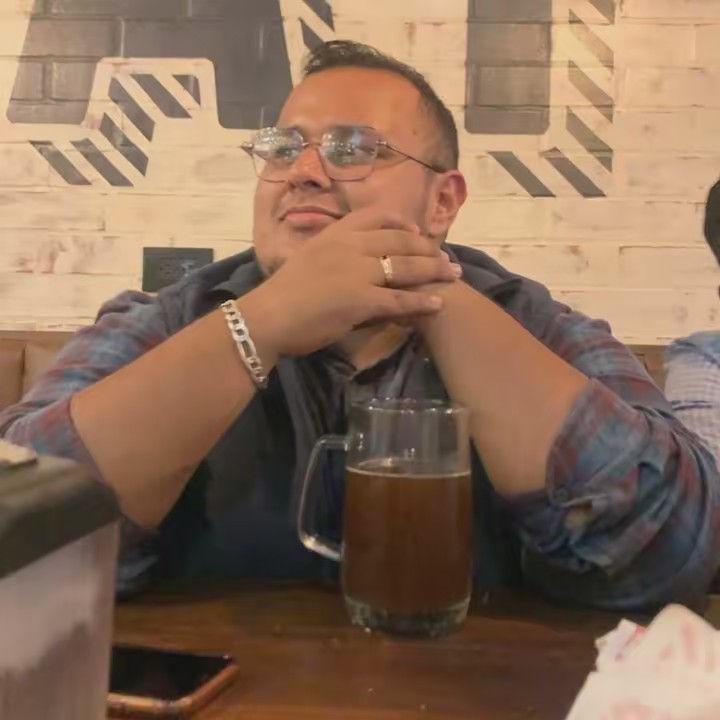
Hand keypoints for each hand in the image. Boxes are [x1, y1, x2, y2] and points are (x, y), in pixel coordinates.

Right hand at [237, 208, 461, 356]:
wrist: (267, 316)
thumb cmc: (284, 293)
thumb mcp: (311, 260)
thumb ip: (338, 255)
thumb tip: (361, 261)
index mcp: (337, 233)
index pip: (378, 216)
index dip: (403, 222)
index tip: (418, 229)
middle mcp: (350, 246)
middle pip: (400, 240)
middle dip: (428, 248)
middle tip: (447, 258)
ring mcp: (357, 272)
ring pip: (406, 267)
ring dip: (434, 271)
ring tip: (453, 274)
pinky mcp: (361, 300)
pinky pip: (400, 299)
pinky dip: (422, 302)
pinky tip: (439, 303)